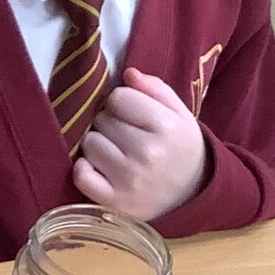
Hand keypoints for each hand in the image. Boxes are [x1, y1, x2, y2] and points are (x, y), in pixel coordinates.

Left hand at [71, 68, 206, 220]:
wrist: (192, 195)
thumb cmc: (181, 149)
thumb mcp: (180, 114)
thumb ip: (155, 89)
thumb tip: (128, 73)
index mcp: (165, 127)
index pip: (118, 97)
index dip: (122, 103)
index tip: (132, 115)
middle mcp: (147, 153)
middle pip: (102, 119)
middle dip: (111, 124)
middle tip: (126, 136)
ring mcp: (128, 179)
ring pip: (89, 143)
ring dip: (99, 145)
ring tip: (117, 153)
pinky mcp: (114, 200)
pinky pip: (81, 175)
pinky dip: (85, 169)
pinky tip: (99, 168)